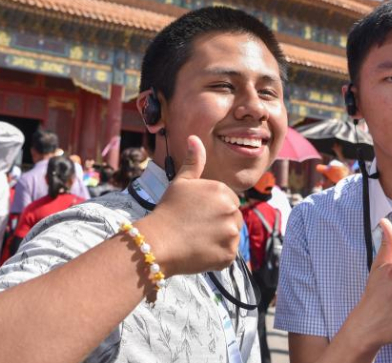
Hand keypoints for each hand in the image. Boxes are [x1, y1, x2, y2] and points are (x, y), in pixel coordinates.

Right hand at [144, 135, 242, 276]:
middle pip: (233, 217)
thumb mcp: (181, 182)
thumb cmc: (168, 210)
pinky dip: (218, 254)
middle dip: (219, 221)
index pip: (228, 199)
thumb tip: (194, 138)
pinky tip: (200, 251)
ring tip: (197, 239)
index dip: (212, 207)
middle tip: (196, 227)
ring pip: (232, 234)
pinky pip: (229, 253)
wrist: (158, 242)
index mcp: (223, 191)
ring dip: (220, 237)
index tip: (195, 214)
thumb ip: (194, 161)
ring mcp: (232, 233)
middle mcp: (232, 210)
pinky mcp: (229, 254)